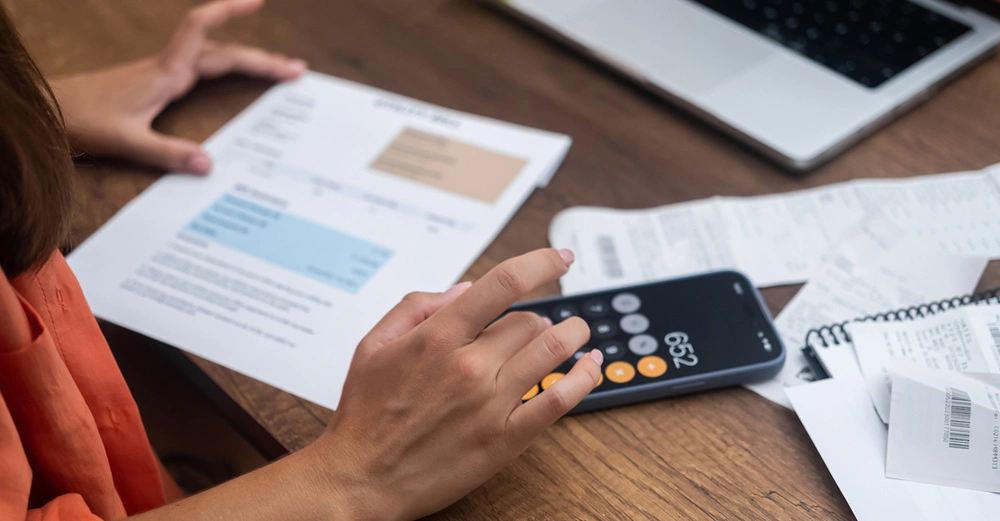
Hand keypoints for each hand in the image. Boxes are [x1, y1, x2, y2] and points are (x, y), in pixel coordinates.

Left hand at [50, 0, 305, 174]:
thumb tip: (209, 164)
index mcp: (165, 73)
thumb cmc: (83, 120)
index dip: (228, 11)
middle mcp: (168, 69)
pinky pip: (202, 69)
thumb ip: (167, 153)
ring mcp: (163, 74)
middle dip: (261, 57)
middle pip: (222, 51)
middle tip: (296, 70)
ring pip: (213, 58)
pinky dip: (226, 69)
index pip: (200, 31)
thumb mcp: (126, 141)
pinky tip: (234, 79)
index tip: (257, 1)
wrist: (52, 113)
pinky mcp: (157, 84)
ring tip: (277, 72)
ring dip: (246, 61)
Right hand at [309, 248, 603, 519]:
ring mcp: (490, 404)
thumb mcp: (373, 345)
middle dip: (537, 317)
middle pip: (530, 321)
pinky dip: (583, 379)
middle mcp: (469, 366)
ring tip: (577, 332)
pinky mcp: (505, 439)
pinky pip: (558, 401)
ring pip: (552, 351)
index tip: (562, 257)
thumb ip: (418, 307)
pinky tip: (590, 366)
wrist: (359, 479)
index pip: (504, 283)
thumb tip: (466, 290)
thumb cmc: (364, 415)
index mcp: (437, 338)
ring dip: (572, 335)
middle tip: (533, 326)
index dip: (542, 262)